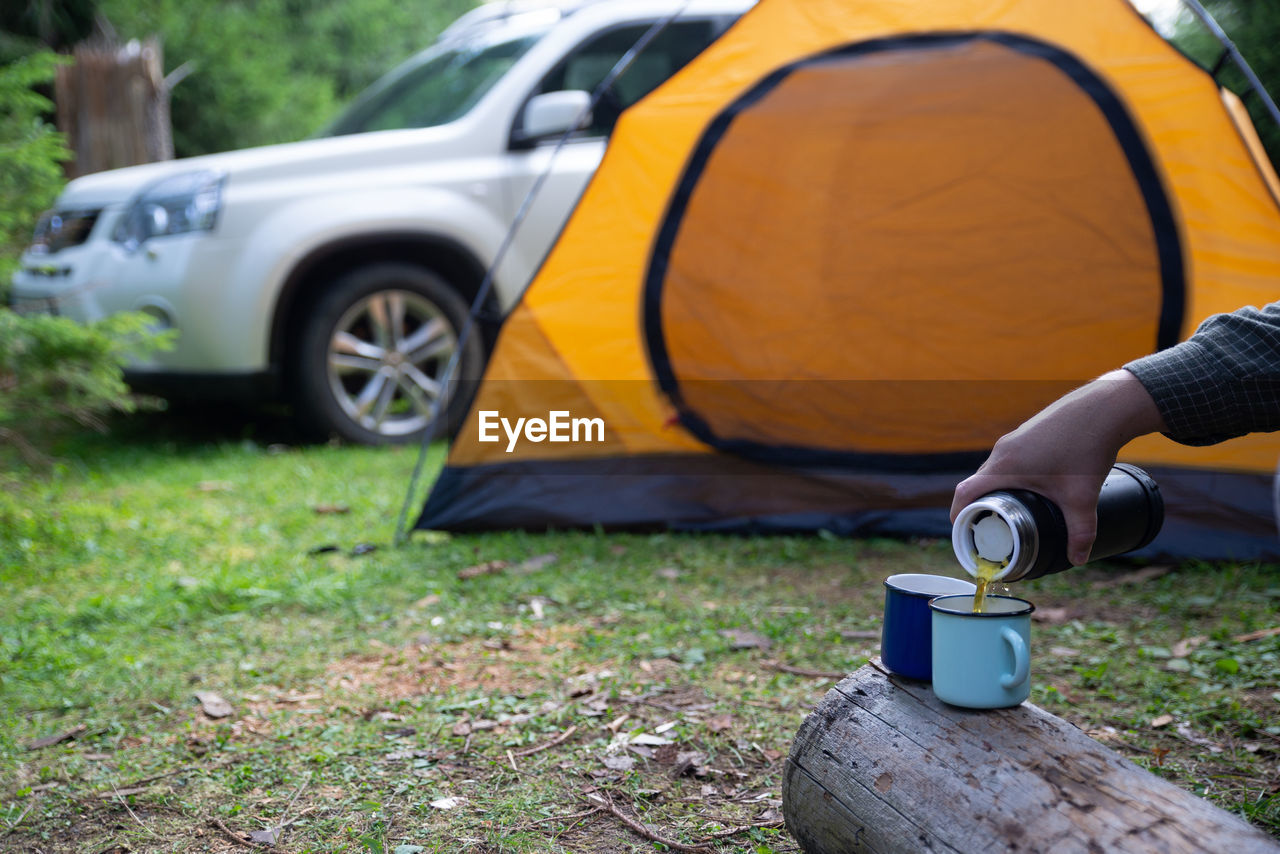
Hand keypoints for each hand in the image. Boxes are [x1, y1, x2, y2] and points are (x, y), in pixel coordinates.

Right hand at [950, 370, 1165, 564]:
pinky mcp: (1028, 433)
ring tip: (1008, 508)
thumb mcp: (1082, 498)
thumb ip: (1080, 532)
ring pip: (994, 468)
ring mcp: (1015, 439)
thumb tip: (1078, 559)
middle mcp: (1004, 450)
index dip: (958, 513)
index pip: (966, 492)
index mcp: (1005, 466)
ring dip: (994, 488)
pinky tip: (1029, 484)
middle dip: (978, 505)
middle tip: (986, 526)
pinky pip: (1009, 458)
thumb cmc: (1087, 447)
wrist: (1103, 408)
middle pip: (978, 481)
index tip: (960, 530)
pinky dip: (1010, 475)